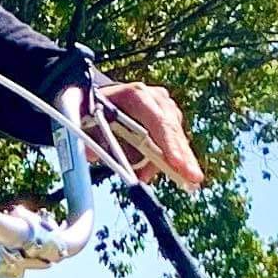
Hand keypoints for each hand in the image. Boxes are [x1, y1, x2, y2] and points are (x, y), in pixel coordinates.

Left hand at [89, 78, 205, 189]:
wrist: (97, 99)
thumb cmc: (91, 110)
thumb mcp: (83, 120)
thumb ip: (88, 136)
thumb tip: (93, 155)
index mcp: (136, 95)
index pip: (157, 120)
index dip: (168, 144)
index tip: (176, 164)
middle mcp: (155, 99)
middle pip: (173, 131)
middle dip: (183, 157)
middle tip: (193, 178)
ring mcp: (165, 109)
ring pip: (177, 139)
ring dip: (177, 162)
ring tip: (184, 182)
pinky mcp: (168, 121)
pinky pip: (173, 144)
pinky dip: (171, 161)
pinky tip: (174, 173)